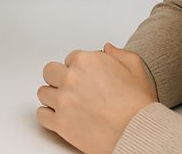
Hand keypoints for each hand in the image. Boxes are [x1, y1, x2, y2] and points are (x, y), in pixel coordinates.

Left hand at [36, 43, 157, 153]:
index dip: (78, 69)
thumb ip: (120, 54)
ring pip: (43, 93)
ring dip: (53, 97)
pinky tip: (61, 118)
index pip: (70, 58)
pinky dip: (49, 117)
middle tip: (71, 89)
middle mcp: (71, 77)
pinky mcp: (60, 123)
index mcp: (86, 61)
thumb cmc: (139, 105)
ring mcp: (63, 100)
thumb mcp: (136, 69)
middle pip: (50, 72)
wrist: (138, 133)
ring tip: (67, 105)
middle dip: (59, 78)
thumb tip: (108, 49)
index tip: (85, 79)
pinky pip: (41, 115)